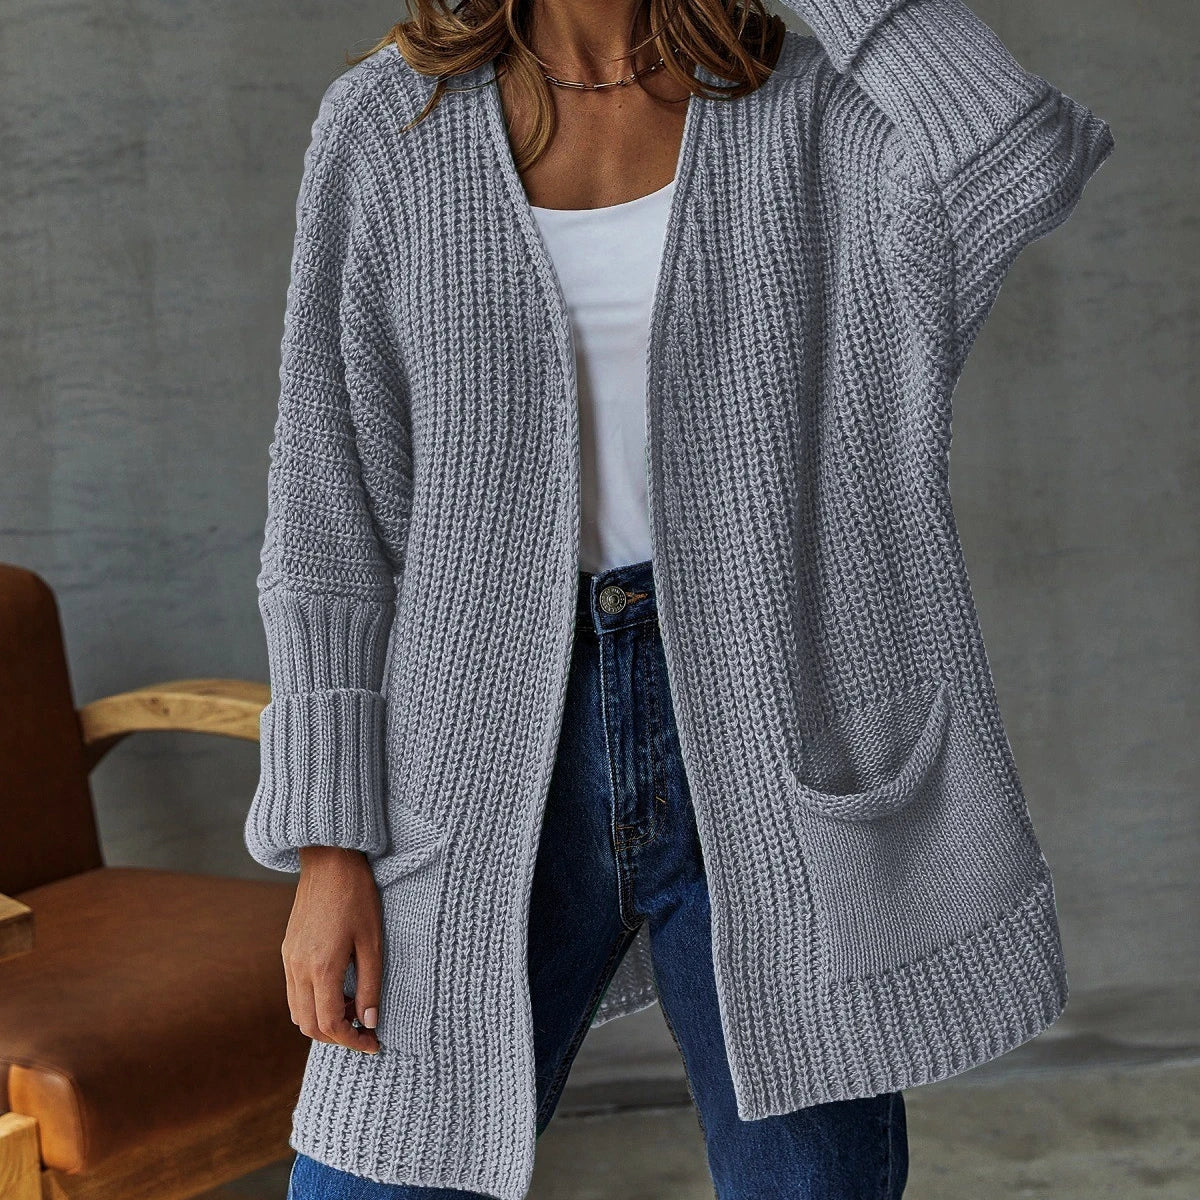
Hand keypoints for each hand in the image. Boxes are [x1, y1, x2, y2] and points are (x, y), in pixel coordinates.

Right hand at [283, 846, 382, 1052]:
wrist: (329, 861)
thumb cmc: (357, 896)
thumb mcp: (373, 941)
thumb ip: (370, 985)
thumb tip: (369, 1022)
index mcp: (321, 968)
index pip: (330, 1025)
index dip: (353, 1041)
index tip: (374, 1042)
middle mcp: (298, 968)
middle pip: (309, 1025)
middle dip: (337, 1036)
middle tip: (365, 1029)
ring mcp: (288, 959)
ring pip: (297, 1012)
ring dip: (323, 1020)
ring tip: (353, 1007)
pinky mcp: (287, 950)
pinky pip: (294, 992)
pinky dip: (312, 1003)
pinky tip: (338, 989)